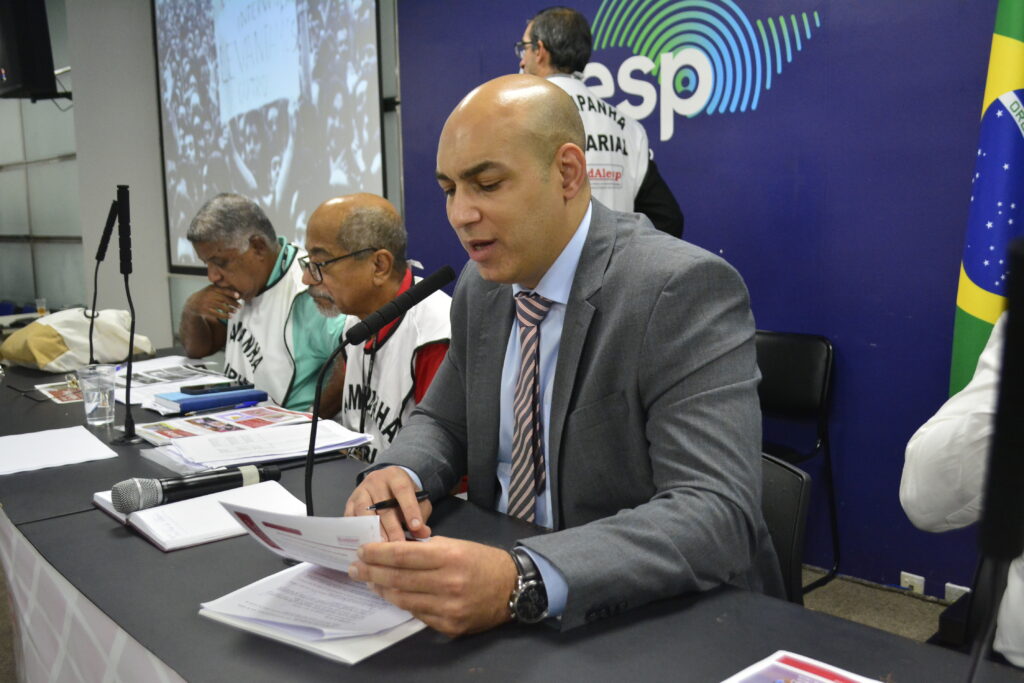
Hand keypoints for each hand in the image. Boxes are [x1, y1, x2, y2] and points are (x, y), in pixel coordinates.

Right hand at [184, 285, 240, 320]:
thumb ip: (221, 290)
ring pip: (221, 306)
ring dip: (230, 309)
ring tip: (236, 311)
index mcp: (212, 288)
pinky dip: (225, 315)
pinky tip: (230, 316)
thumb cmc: (206, 295)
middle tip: (240, 306)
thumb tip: (237, 294)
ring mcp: (207, 303)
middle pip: (224, 299)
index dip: (231, 293)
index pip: (223, 290)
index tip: (238, 296)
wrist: (192, 303)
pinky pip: (217, 313)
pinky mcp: (205, 310)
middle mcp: (209, 295)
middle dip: (233, 303)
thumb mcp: (211, 290)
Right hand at [345, 466, 431, 540]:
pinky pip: (351, 519)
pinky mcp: (350, 503)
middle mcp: (375, 481)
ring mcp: (360, 491)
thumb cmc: (403, 496)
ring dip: (374, 531)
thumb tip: (423, 533)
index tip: (416, 527)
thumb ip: (421, 516)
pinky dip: (358, 532)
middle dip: (392, 528)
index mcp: (395, 476)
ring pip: (365, 512)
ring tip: (382, 547)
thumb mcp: (417, 501)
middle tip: (398, 544)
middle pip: (383, 506)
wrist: (384, 484)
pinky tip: (367, 545)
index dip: (409, 509)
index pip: (403, 490)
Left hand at [349, 536, 516, 636]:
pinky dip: (402, 603)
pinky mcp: (449, 625)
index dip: (378, 554)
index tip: (362, 551)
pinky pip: (417, 614)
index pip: (402, 555)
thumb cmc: (482, 561)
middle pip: (397, 578)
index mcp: (449, 557)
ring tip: (370, 582)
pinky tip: (392, 595)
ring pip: (403, 599)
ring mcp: (448, 608)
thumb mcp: (456, 544)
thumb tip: (393, 550)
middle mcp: (448, 583)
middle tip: (355, 568)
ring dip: (382, 589)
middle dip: (371, 572)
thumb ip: (426, 548)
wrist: (512, 588)